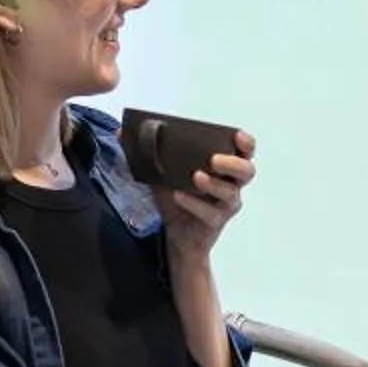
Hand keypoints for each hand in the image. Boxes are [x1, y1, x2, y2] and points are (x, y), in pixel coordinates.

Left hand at [160, 131, 255, 261]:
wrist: (174, 234)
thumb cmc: (175, 198)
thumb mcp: (161, 174)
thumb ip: (147, 153)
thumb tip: (120, 132)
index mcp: (223, 167)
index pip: (245, 151)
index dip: (245, 143)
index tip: (236, 137)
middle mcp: (231, 184)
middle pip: (247, 171)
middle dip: (232, 163)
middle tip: (213, 159)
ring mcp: (226, 205)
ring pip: (231, 193)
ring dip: (214, 183)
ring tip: (195, 176)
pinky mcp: (216, 222)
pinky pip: (210, 213)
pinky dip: (194, 204)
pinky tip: (179, 196)